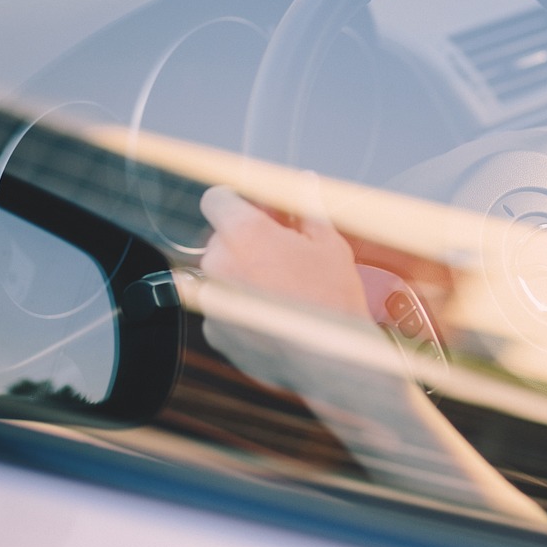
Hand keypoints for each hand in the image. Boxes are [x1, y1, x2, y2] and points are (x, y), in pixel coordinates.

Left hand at [199, 179, 367, 317]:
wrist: (331, 363)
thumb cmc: (333, 300)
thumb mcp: (329, 244)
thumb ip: (306, 209)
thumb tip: (303, 183)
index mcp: (245, 234)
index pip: (216, 199)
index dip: (236, 202)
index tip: (256, 212)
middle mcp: (219, 264)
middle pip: (221, 238)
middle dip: (247, 241)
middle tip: (283, 254)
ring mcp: (213, 301)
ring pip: (222, 274)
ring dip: (245, 275)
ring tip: (284, 291)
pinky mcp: (214, 332)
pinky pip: (224, 308)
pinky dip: (243, 308)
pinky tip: (276, 317)